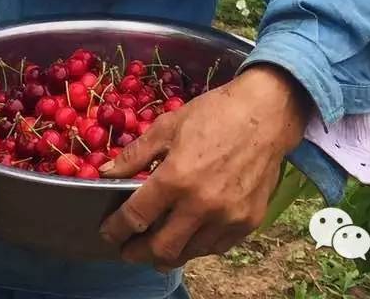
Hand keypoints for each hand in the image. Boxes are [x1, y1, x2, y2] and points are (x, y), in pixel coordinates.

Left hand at [96, 65, 311, 272]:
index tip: (107, 233)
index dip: (116, 229)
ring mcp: (227, 218)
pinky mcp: (248, 223)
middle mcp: (201, 205)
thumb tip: (105, 173)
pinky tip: (187, 238)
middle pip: (162, 247)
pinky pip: (216, 247)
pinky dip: (197, 246)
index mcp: (176, 178)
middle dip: (138, 253)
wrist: (264, 116)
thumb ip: (135, 155)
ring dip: (168, 254)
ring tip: (155, 248)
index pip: (137, 217)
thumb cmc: (212, 115)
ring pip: (190, 252)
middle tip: (127, 251)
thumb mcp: (167, 126)